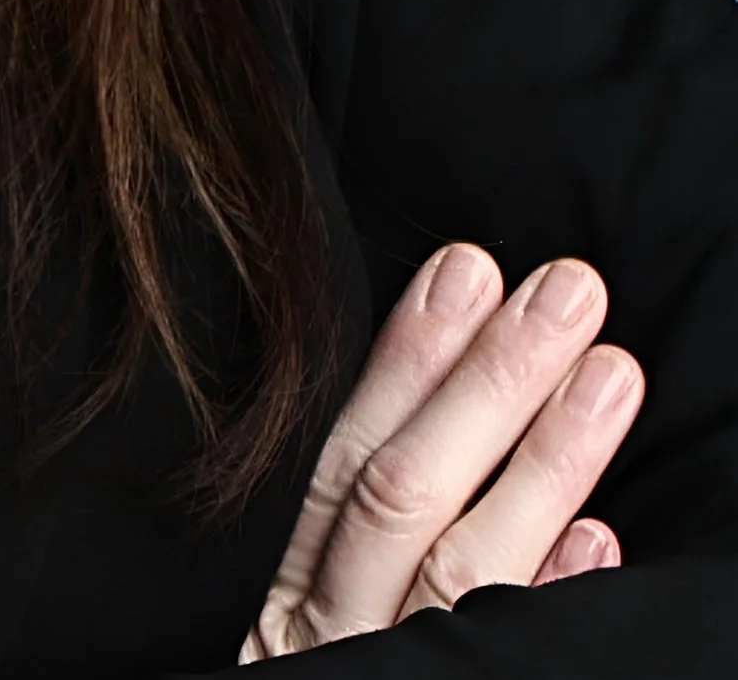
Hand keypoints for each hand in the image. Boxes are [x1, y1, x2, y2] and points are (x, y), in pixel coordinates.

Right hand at [239, 243, 643, 656]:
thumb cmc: (333, 667)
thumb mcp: (312, 607)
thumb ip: (356, 524)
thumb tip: (444, 377)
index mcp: (294, 591)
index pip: (350, 453)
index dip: (408, 359)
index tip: (470, 268)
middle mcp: (339, 631)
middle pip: (407, 491)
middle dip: (490, 380)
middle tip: (570, 290)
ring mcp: (397, 676)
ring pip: (467, 566)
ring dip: (543, 462)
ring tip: (612, 373)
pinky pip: (508, 654)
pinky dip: (550, 593)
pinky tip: (602, 536)